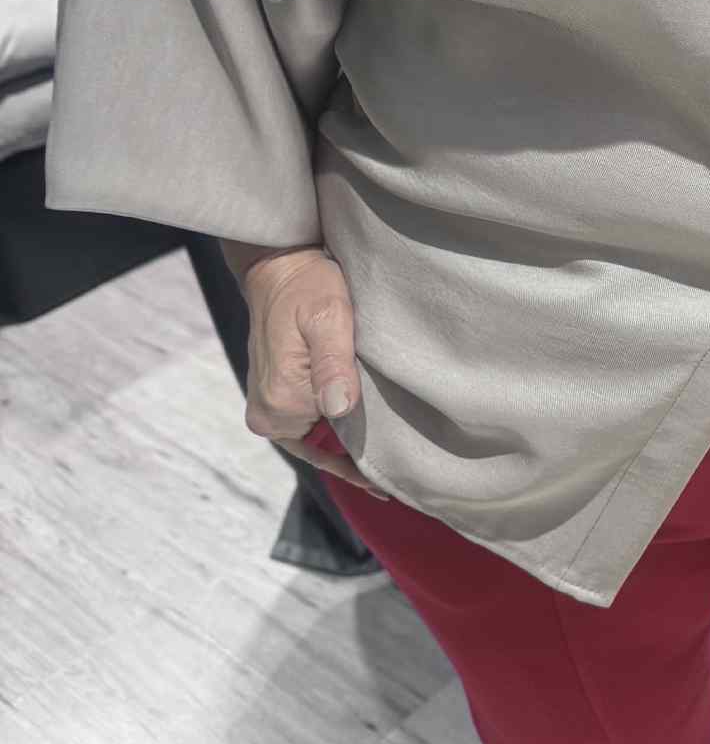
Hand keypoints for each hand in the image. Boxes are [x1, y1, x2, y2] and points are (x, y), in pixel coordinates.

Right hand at [233, 244, 389, 498]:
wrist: (280, 266)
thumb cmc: (309, 287)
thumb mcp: (329, 318)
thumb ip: (334, 365)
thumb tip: (339, 409)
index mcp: (280, 404)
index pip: (335, 448)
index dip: (369, 461)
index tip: (401, 476)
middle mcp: (268, 415)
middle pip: (326, 448)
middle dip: (362, 454)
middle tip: (408, 468)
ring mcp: (267, 409)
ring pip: (319, 439)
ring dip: (351, 441)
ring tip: (395, 454)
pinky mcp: (273, 397)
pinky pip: (309, 427)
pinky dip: (336, 433)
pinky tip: (367, 436)